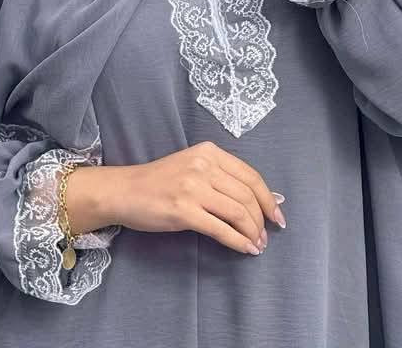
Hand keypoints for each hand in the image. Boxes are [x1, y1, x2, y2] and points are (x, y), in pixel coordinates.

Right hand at [75, 141, 286, 254]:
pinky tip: (244, 249)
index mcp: (209, 152)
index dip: (269, 198)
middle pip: (247, 196)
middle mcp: (203, 166)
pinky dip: (237, 242)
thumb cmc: (160, 181)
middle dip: (262, 219)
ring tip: (256, 244)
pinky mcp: (183, 210)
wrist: (124, 190)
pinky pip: (220, 229)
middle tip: (266, 236)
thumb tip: (261, 198)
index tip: (277, 216)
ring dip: (252, 232)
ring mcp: (193, 187)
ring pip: (237, 212)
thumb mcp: (193, 167)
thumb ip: (222, 177)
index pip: (250, 176)